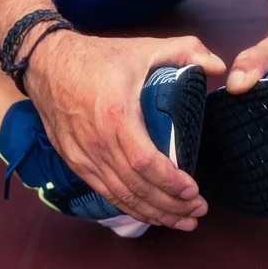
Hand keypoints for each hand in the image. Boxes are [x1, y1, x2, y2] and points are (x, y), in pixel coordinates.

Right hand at [23, 30, 226, 230]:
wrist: (47, 64)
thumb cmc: (96, 58)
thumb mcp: (144, 48)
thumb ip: (187, 50)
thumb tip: (220, 68)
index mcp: (116, 116)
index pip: (146, 163)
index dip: (171, 183)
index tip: (195, 190)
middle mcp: (97, 142)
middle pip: (136, 187)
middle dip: (171, 206)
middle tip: (198, 212)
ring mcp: (83, 155)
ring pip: (121, 196)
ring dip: (153, 213)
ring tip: (181, 220)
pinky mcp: (74, 161)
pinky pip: (104, 192)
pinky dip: (129, 207)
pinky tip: (148, 213)